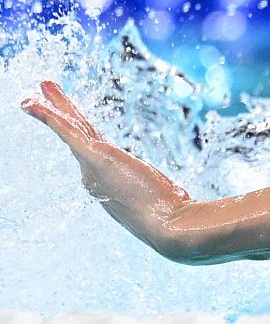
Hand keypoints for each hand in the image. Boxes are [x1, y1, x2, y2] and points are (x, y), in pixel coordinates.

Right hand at [22, 81, 203, 261]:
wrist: (170, 228)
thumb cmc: (174, 219)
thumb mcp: (166, 201)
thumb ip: (167, 194)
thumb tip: (180, 196)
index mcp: (107, 185)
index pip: (91, 153)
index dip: (81, 136)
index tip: (72, 123)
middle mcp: (93, 178)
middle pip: (74, 138)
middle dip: (58, 118)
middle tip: (37, 101)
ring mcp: (91, 168)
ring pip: (68, 131)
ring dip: (52, 110)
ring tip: (34, 94)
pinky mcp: (96, 157)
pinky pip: (67, 131)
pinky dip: (50, 116)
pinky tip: (34, 103)